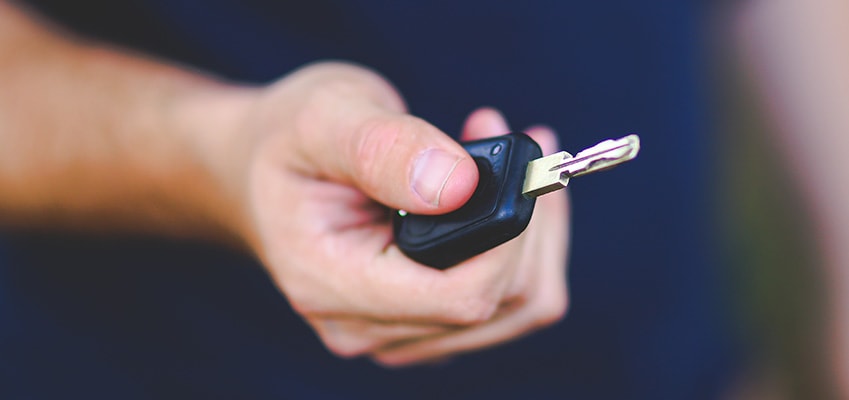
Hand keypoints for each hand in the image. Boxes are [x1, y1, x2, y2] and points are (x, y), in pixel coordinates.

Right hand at [208, 62, 569, 365]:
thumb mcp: (325, 116)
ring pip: (515, 307)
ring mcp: (396, 329)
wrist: (262, 170)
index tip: (517, 162)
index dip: (507, 237)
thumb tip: (459, 184)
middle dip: (528, 221)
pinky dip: (521, 243)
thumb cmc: (287, 140)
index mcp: (331, 284)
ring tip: (507, 157)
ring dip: (533, 230)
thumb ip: (385, 147)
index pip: (458, 297)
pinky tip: (496, 190)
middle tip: (514, 137)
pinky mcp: (423, 319)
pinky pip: (505, 298)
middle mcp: (366, 325)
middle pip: (498, 305)